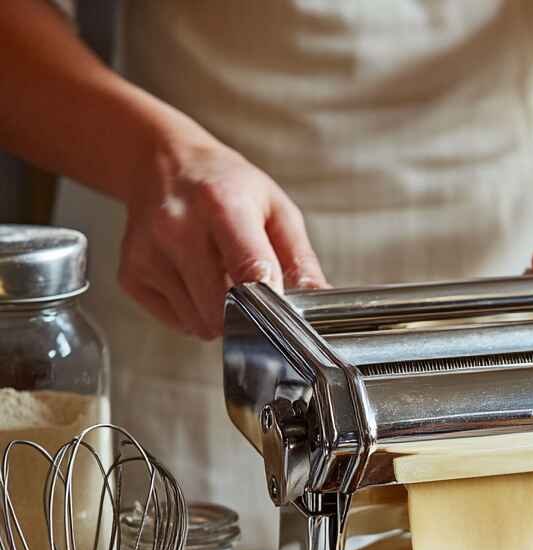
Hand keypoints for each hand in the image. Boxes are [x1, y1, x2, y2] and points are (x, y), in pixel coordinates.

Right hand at [118, 140, 327, 338]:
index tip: (281, 308)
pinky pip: (178, 322)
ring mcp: (147, 253)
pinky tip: (194, 279)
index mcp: (221, 204)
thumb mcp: (275, 208)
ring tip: (219, 277)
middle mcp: (176, 228)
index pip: (249, 271)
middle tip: (250, 290)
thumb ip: (300, 257)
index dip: (270, 300)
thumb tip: (321, 297)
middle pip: (222, 311)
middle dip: (246, 314)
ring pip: (200, 324)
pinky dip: (194, 312)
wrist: (162, 162)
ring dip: (219, 315)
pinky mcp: (130, 275)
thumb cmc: (225, 186)